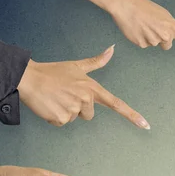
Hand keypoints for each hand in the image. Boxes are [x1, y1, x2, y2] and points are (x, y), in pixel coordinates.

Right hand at [18, 45, 149, 127]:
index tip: (145, 125)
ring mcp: (74, 109)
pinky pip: (62, 123)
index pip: (116, 104)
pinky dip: (55, 117)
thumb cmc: (53, 72)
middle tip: (64, 95)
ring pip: (74, 119)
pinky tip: (49, 105)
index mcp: (92, 88)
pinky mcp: (61, 118)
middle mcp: (86, 99)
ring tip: (56, 98)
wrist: (29, 77)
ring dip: (65, 112)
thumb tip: (112, 50)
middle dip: (78, 108)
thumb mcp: (77, 66)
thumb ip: (96, 62)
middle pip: (89, 115)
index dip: (132, 115)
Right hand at [84, 0, 174, 64]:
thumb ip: (170, 29)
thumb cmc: (144, 8)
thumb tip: (168, 42)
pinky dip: (141, 39)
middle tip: (152, 25)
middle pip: (167, 45)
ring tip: (143, 25)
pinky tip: (137, 29)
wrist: (125, 4)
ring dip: (150, 37)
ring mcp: (154, 40)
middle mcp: (166, 34)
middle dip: (161, 38)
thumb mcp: (163, 16)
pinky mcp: (142, 44)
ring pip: (155, 45)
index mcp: (173, 26)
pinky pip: (145, 46)